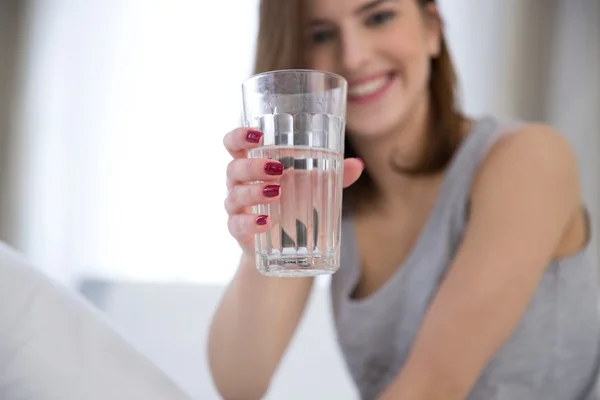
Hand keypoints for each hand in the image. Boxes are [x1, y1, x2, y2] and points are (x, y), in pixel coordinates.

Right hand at [223, 127, 363, 256]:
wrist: (284, 243)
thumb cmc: (293, 202)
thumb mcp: (313, 185)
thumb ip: (333, 174)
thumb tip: (357, 164)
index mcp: (252, 164)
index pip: (234, 145)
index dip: (239, 136)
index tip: (258, 134)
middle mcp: (239, 184)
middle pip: (233, 169)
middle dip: (252, 166)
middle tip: (276, 168)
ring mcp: (237, 208)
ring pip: (234, 196)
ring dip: (253, 192)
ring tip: (276, 192)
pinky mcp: (239, 231)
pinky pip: (236, 225)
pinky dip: (249, 223)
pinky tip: (265, 222)